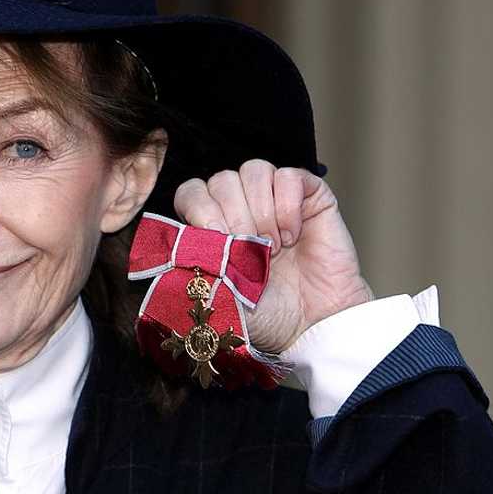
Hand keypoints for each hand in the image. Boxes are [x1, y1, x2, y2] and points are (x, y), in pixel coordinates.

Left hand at [173, 160, 372, 353]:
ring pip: (254, 170)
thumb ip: (194, 260)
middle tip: (251, 251)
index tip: (218, 239)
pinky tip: (293, 234)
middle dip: (234, 216)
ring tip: (272, 246)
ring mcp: (274, 197)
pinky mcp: (309, 195)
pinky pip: (289, 175)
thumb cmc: (263, 310)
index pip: (192, 192)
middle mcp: (241, 205)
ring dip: (260, 210)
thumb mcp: (217, 289)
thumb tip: (182, 236)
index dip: (200, 209)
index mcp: (212, 224)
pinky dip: (287, 205)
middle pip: (222, 180)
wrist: (310, 323)